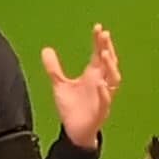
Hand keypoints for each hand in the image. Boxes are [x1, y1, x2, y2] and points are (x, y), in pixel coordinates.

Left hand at [41, 24, 120, 150]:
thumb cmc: (72, 107)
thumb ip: (54, 68)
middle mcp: (101, 82)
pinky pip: (106, 100)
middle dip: (107, 48)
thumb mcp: (60, 85)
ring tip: (104, 54)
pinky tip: (101, 85)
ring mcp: (103, 96)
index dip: (99, 41)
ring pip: (113, 79)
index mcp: (93, 75)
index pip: (98, 54)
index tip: (98, 28)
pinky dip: (105, 92)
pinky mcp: (101, 110)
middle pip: (108, 62)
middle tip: (104, 35)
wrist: (74, 131)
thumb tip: (46, 49)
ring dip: (110, 66)